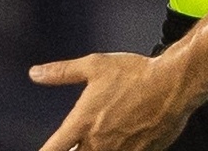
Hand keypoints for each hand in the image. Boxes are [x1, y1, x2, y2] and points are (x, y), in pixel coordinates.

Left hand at [30, 51, 195, 150]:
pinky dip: (117, 150)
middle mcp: (98, 143)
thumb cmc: (134, 74)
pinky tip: (119, 142)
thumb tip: (35, 73)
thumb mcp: (94, 66)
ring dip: (92, 150)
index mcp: (83, 122)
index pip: (54, 148)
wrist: (171, 86)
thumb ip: (61, 72)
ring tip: (96, 141)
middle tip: (76, 142)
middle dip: (74, 150)